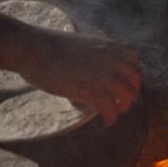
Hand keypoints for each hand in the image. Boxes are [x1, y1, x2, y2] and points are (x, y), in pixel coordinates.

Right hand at [23, 31, 144, 121]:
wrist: (34, 48)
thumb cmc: (48, 44)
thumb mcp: (79, 43)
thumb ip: (91, 54)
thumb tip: (87, 65)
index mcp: (109, 46)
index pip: (133, 60)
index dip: (130, 74)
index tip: (124, 82)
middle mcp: (112, 61)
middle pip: (133, 82)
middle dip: (129, 94)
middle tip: (121, 102)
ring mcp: (104, 77)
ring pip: (126, 98)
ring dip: (122, 108)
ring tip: (113, 114)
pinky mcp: (92, 92)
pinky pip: (110, 110)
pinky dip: (110, 119)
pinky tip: (105, 123)